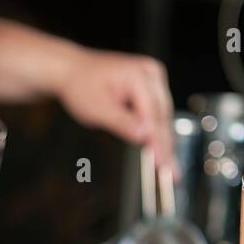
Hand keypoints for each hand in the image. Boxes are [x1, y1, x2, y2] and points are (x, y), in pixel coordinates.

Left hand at [54, 49, 176, 175]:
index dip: (159, 143)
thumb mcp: (97, 109)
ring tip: (169, 166)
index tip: (164, 164)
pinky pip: (157, 110)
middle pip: (162, 116)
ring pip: (162, 115)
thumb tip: (144, 136)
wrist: (72, 70)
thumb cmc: (80, 85)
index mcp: (138, 75)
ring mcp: (152, 76)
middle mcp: (150, 73)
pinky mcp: (150, 83)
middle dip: (165, 146)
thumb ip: (122, 122)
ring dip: (164, 140)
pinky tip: (160, 148)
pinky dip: (157, 129)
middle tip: (171, 173)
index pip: (153, 116)